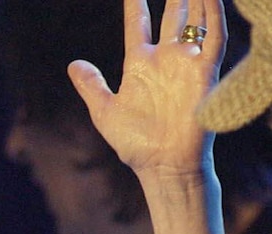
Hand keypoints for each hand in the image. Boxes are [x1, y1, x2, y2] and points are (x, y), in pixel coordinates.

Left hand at [68, 0, 225, 176]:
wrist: (163, 164)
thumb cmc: (134, 143)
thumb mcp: (105, 111)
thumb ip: (92, 86)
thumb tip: (73, 65)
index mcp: (139, 66)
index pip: (138, 25)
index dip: (135, 6)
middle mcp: (165, 60)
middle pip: (172, 17)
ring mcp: (185, 64)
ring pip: (194, 21)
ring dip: (194, 0)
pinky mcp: (204, 72)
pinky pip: (213, 38)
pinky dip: (213, 15)